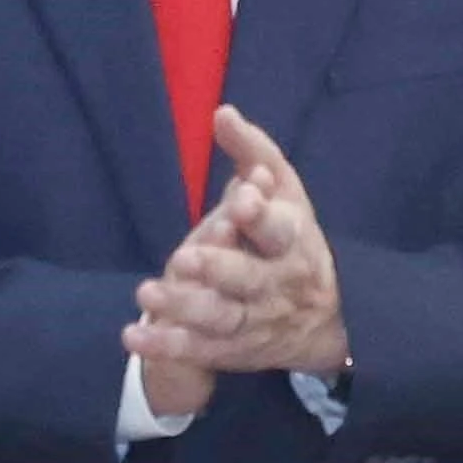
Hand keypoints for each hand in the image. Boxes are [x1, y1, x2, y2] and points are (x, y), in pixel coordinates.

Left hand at [124, 107, 351, 387]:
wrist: (328, 317)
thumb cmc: (292, 237)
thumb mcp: (286, 192)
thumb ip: (254, 152)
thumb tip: (221, 112)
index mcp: (293, 240)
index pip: (280, 229)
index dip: (261, 216)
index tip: (243, 200)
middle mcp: (277, 284)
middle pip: (249, 278)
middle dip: (220, 268)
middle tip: (185, 258)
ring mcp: (256, 320)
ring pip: (222, 317)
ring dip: (185, 307)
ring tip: (148, 294)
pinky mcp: (235, 349)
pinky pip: (200, 349)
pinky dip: (167, 345)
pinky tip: (134, 335)